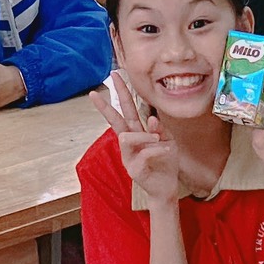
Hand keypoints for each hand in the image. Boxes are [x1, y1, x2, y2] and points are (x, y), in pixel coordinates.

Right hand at [96, 75, 184, 202]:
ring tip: (160, 140)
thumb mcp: (168, 141)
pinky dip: (157, 149)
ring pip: (127, 137)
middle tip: (94, 93)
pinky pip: (143, 153)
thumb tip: (150, 118)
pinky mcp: (133, 169)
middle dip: (105, 106)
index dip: (121, 92)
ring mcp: (128, 156)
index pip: (126, 109)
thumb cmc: (166, 162)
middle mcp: (129, 142)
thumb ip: (160, 129)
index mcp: (137, 132)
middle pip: (115, 120)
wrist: (167, 187)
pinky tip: (166, 150)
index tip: (114, 75)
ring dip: (145, 135)